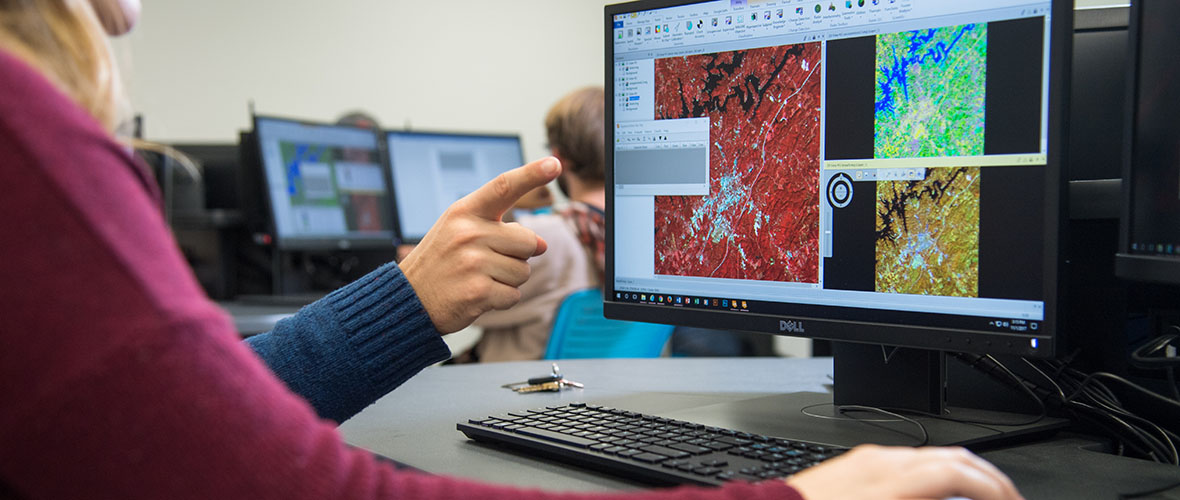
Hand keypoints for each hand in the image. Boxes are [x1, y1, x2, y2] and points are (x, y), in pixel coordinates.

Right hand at [399, 157, 561, 332]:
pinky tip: (478, 295)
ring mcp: (473, 263)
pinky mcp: (478, 292)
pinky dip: (501, 299)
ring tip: (478, 278)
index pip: (503, 187)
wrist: (408, 300)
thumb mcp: (460, 231)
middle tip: (486, 262)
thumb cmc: (440, 262)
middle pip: (528, 241)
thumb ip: (501, 230)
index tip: (553, 163)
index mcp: (464, 212)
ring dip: (507, 280)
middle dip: (518, 256)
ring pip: (523, 271)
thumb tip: (542, 244)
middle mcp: (469, 233)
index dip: (531, 174)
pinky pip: (513, 294)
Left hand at [786, 445, 1023, 499]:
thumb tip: (956, 495)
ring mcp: (865, 459)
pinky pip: (905, 462)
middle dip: (987, 478)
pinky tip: (937, 494)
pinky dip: (934, 475)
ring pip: (930, 457)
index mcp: (889, 481)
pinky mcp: (853, 464)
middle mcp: (879, 462)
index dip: (994, 488)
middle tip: (1006, 499)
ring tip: (978, 498)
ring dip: (962, 475)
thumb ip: (925, 498)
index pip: (958, 473)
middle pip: (950, 458)